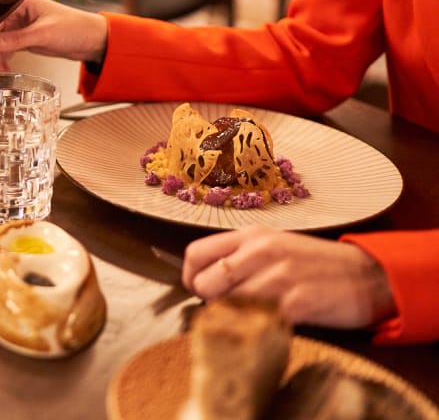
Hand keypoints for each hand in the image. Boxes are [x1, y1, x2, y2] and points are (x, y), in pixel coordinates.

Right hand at [0, 0, 107, 74]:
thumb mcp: (43, 33)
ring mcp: (19, 26)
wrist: (93, 39)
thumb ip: (16, 39)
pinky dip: (2, 60)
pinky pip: (6, 49)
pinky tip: (1, 71)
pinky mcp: (24, 39)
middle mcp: (16, 12)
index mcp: (19, 1)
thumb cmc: (74, 27)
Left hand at [183, 225, 396, 329]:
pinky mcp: (297, 303)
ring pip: (228, 304)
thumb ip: (241, 258)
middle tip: (229, 308)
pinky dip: (257, 326)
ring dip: (235, 316)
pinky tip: (271, 324)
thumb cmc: (316, 264)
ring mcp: (279, 276)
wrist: (370, 276)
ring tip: (254, 315)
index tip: (200, 292)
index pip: (195, 253)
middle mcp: (261, 250)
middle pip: (205, 283)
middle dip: (210, 301)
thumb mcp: (275, 247)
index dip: (190, 277)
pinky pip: (258, 320)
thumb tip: (206, 280)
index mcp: (252, 235)